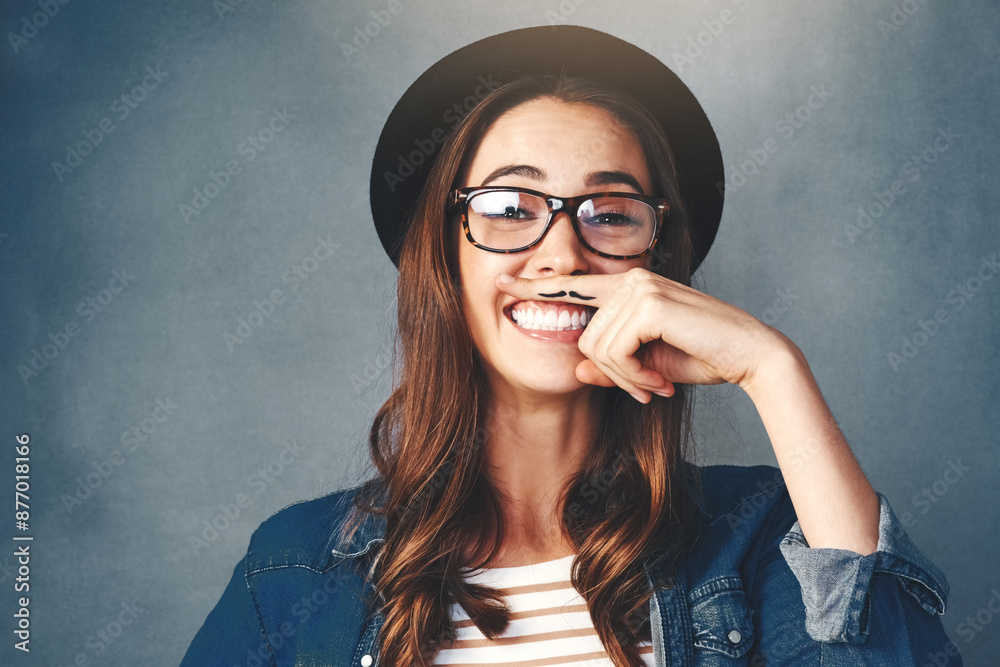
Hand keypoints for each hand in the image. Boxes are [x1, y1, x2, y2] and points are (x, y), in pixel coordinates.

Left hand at [495, 267, 791, 401]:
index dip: (535, 287)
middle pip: (585, 337)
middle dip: (612, 374)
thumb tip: (577, 370)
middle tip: (645, 389)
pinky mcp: (648, 303)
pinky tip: (658, 380)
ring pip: (597, 348)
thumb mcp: (647, 366)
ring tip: (655, 384)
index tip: (501, 283)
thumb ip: (611, 364)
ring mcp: (640, 287)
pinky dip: (633, 375)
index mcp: (629, 286)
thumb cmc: (703, 357)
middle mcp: (631, 279)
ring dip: (625, 378)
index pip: (574, 287)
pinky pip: (614, 351)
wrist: (750, 356)